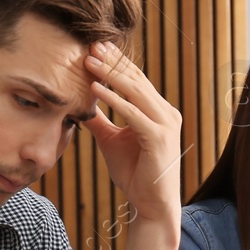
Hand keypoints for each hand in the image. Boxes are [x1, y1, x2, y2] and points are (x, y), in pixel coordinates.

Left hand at [82, 40, 183, 228]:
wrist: (151, 204)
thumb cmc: (135, 174)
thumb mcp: (112, 142)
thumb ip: (101, 122)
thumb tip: (83, 106)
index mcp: (158, 111)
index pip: (135, 80)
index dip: (115, 63)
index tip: (95, 48)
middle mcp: (166, 113)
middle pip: (135, 80)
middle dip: (112, 62)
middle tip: (91, 44)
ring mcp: (165, 124)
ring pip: (134, 92)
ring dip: (109, 74)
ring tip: (88, 61)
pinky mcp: (158, 138)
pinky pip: (132, 113)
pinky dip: (113, 100)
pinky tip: (95, 89)